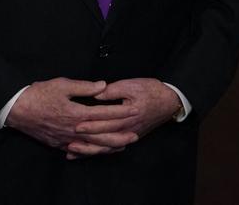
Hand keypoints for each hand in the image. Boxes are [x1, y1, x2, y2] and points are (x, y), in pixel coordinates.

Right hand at [5, 78, 138, 152]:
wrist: (17, 109)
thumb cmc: (38, 94)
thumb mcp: (61, 85)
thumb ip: (84, 87)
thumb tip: (102, 85)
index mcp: (77, 113)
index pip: (104, 113)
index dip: (120, 112)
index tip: (133, 110)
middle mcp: (74, 129)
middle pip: (102, 135)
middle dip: (120, 135)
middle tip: (135, 135)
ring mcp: (66, 139)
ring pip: (92, 145)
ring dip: (108, 146)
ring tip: (122, 145)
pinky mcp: (58, 144)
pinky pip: (79, 150)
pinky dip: (91, 151)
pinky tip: (98, 151)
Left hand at [66, 78, 180, 158]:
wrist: (169, 101)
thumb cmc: (151, 90)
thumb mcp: (131, 85)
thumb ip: (112, 90)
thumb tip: (96, 93)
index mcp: (128, 116)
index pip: (106, 123)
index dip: (91, 125)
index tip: (76, 126)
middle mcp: (128, 129)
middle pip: (105, 139)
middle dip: (87, 142)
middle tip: (69, 142)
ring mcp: (129, 135)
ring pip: (108, 148)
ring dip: (90, 151)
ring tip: (72, 152)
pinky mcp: (130, 136)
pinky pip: (113, 147)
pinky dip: (99, 151)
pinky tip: (86, 152)